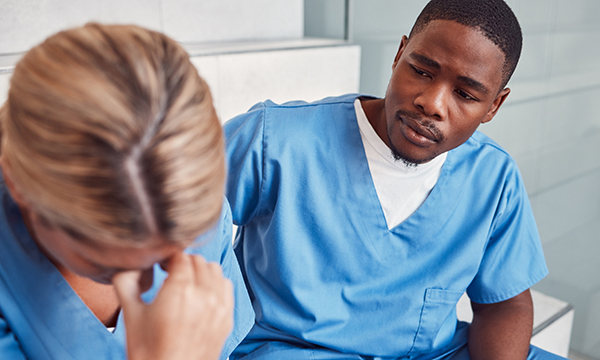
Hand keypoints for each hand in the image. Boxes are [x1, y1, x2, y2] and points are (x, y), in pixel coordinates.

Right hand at [113, 253, 233, 359]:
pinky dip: (215, 284)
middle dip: (183, 263)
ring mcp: (219, 306)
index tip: (160, 266)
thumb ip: (126, 282)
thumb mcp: (129, 315)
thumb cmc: (148, 353)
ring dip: (200, 271)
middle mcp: (204, 295)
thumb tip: (133, 265)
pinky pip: (226, 286)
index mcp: (180, 290)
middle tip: (170, 274)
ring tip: (187, 284)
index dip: (168, 258)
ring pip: (214, 270)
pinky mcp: (227, 318)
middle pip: (198, 260)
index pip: (180, 256)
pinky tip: (202, 294)